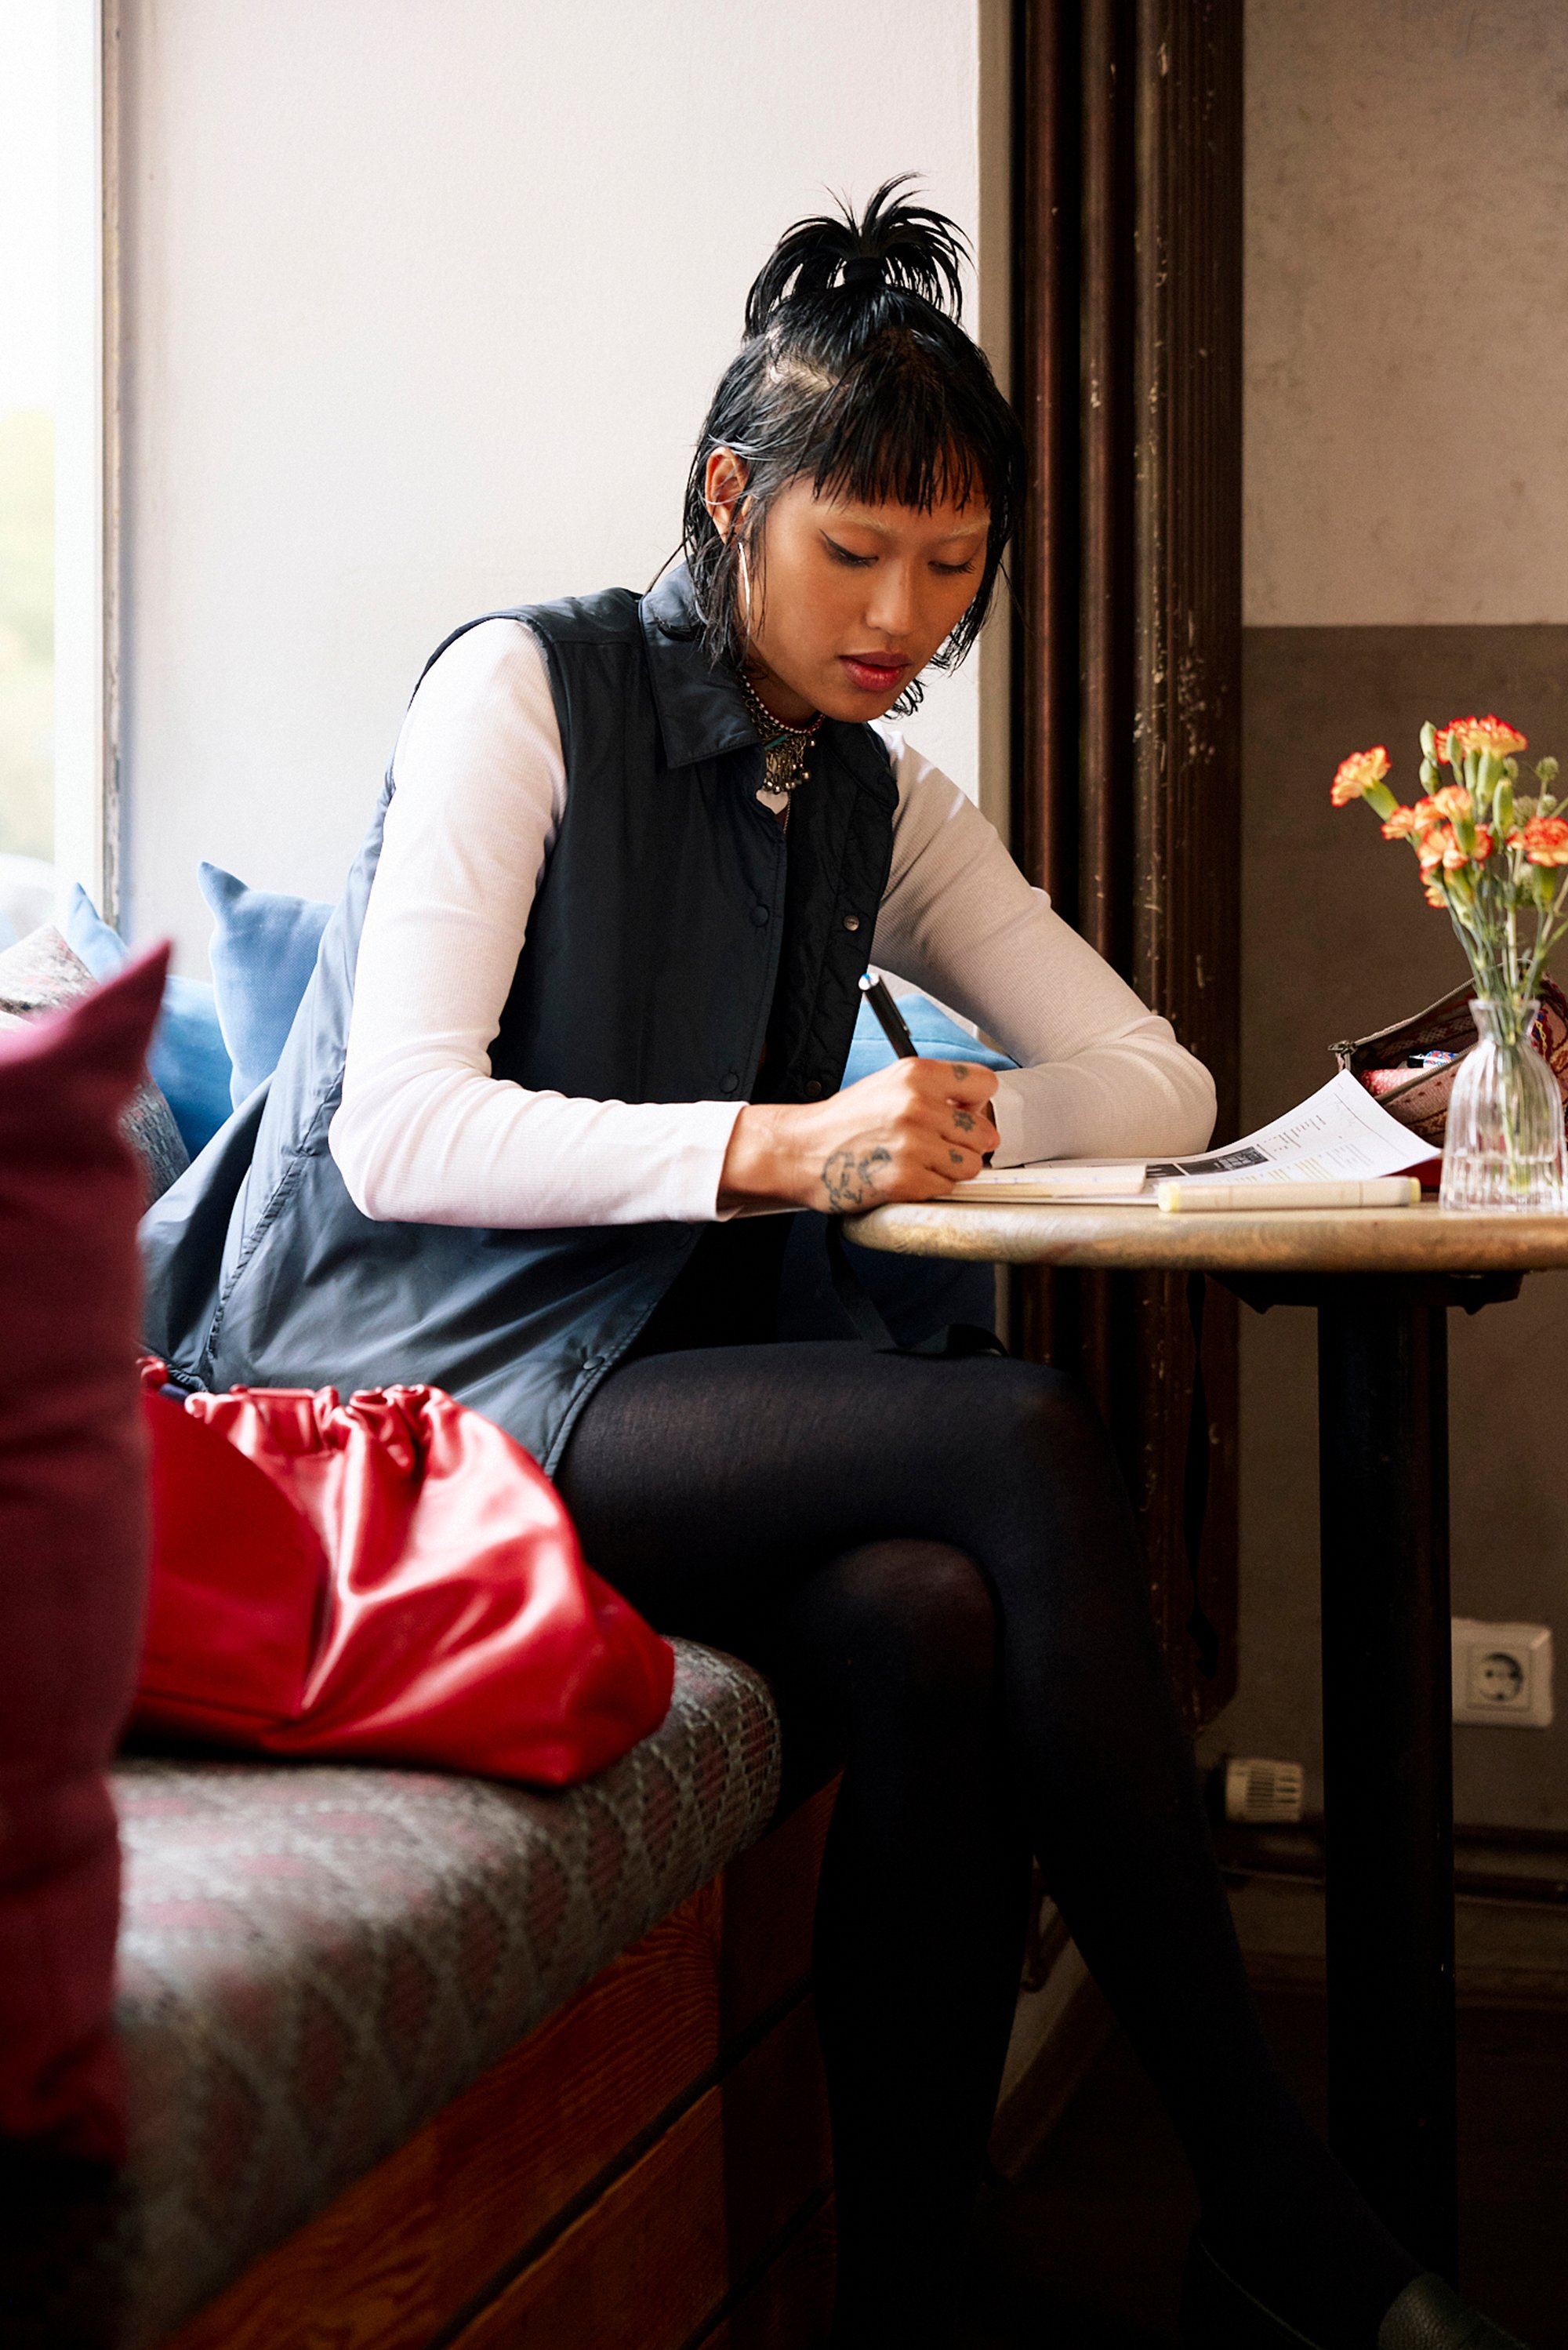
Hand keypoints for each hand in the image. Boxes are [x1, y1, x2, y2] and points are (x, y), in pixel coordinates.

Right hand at [718, 1058, 999, 1213]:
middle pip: (984, 1132)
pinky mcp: (906, 1179)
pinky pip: (947, 1188)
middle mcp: (917, 1105)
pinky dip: (931, 1187)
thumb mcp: (889, 1085)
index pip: (986, 1084)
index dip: (977, 1104)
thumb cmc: (844, 1121)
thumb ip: (935, 1090)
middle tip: (938, 1145)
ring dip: (951, 1169)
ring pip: (971, 1165)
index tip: (964, 1113)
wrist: (801, 1151)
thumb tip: (978, 1108)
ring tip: (921, 1162)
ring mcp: (913, 1143)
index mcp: (916, 1074)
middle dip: (966, 1143)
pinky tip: (907, 1176)